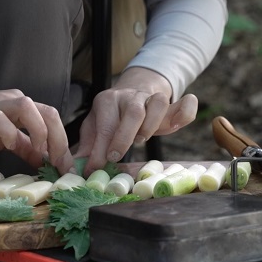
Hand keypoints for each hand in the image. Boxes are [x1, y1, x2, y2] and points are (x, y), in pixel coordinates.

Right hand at [0, 89, 73, 172]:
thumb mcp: (1, 140)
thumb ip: (23, 145)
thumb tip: (45, 158)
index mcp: (19, 106)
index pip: (51, 118)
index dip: (62, 143)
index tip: (65, 167)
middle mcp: (12, 100)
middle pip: (50, 113)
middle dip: (60, 142)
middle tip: (61, 166)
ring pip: (32, 109)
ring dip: (42, 135)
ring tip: (40, 156)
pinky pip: (3, 120)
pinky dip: (12, 135)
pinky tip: (11, 148)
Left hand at [75, 67, 197, 173]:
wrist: (132, 93)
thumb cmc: (111, 117)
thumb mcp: (95, 127)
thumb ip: (88, 145)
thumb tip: (76, 168)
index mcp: (107, 100)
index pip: (106, 124)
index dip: (100, 149)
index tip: (95, 167)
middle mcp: (131, 95)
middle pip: (134, 112)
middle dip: (124, 137)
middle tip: (117, 156)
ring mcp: (153, 97)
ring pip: (159, 103)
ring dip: (151, 125)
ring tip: (142, 140)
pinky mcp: (172, 104)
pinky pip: (185, 103)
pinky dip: (185, 113)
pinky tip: (177, 126)